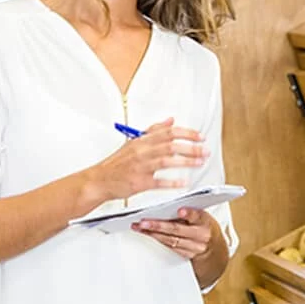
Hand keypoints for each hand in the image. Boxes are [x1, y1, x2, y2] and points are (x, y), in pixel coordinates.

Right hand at [87, 119, 207, 203]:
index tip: (200, 137)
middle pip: (171, 145)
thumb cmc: (117, 164)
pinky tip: (184, 183)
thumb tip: (170, 120)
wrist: (99, 180)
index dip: (187, 133)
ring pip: (167, 161)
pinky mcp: (139, 182)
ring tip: (200, 163)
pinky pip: (159, 182)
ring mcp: (140, 167)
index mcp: (142, 140)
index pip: (168, 132)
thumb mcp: (134, 142)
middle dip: (191, 147)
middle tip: (205, 150)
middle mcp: (142, 151)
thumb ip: (153, 130)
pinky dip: (172, 182)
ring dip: (186, 161)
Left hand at [133, 207, 216, 260]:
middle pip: (178, 230)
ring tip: (140, 226)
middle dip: (159, 225)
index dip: (189, 213)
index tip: (181, 210)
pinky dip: (157, 239)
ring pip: (170, 240)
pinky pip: (169, 246)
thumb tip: (169, 205)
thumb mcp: (202, 216)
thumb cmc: (205, 227)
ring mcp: (194, 247)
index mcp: (205, 221)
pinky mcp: (186, 254)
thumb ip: (189, 212)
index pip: (198, 216)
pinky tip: (147, 233)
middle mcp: (201, 235)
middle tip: (144, 221)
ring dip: (153, 233)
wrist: (214, 248)